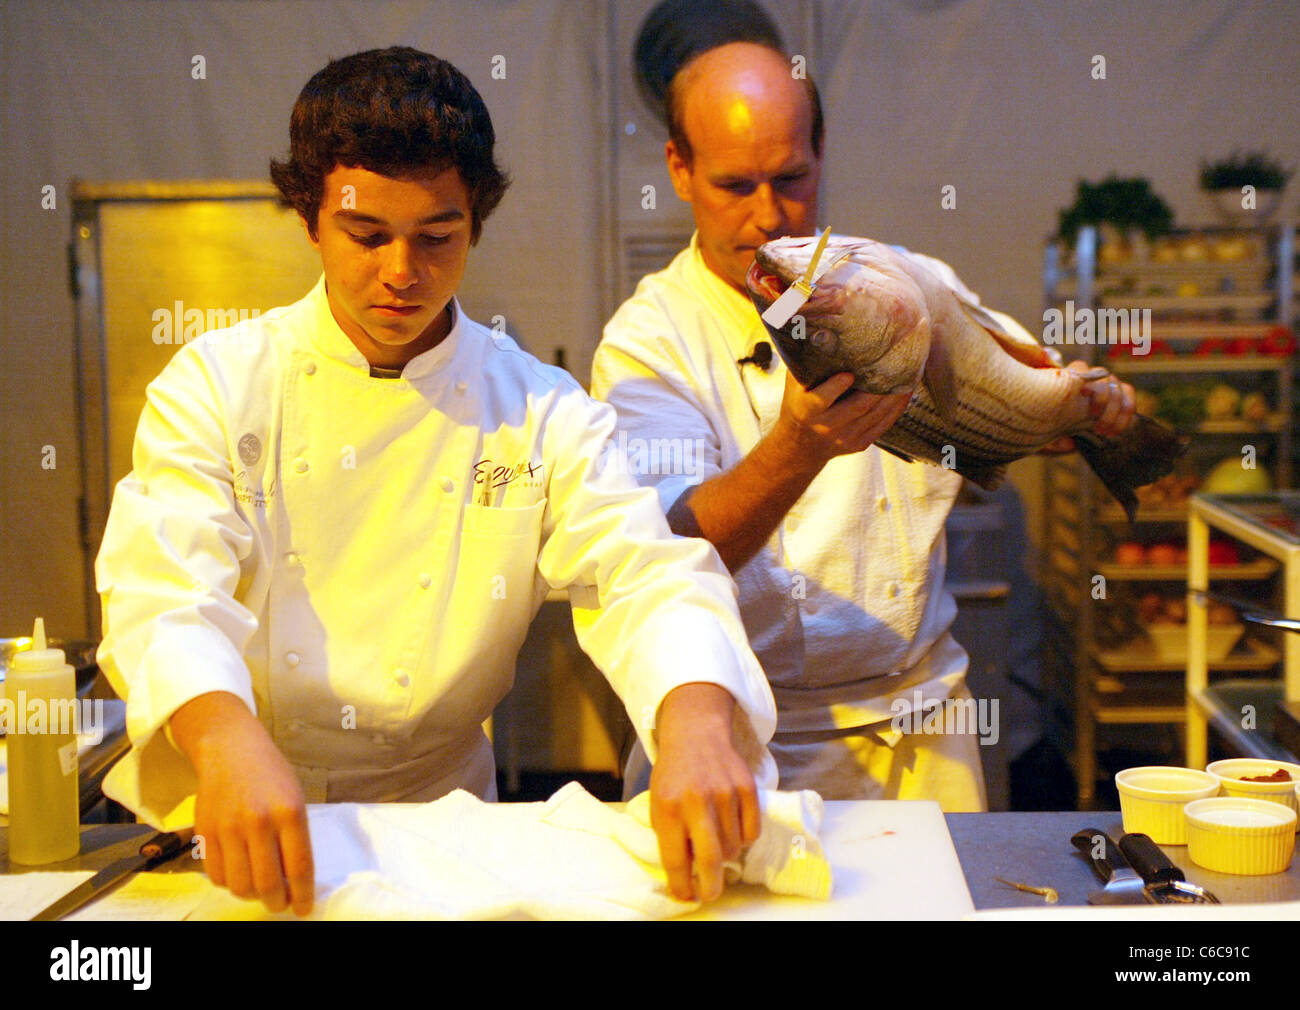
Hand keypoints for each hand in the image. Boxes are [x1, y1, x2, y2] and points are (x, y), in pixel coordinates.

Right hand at [170, 691, 314, 915]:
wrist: (231, 749)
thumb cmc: (271, 775)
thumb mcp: (295, 799)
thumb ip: (295, 838)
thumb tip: (295, 882)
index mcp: (290, 811)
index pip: (299, 867)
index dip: (302, 896)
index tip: (303, 909)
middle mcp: (259, 821)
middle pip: (267, 884)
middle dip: (277, 902)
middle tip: (281, 903)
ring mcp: (228, 827)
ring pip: (239, 885)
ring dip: (252, 895)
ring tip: (259, 888)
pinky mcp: (205, 831)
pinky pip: (216, 875)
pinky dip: (229, 882)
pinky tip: (238, 872)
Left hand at [648, 682, 759, 902]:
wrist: (697, 733)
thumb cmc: (674, 774)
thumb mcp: (659, 801)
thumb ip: (669, 834)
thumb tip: (685, 873)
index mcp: (669, 806)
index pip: (675, 858)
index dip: (681, 885)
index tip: (686, 896)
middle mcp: (697, 800)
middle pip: (711, 858)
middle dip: (711, 886)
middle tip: (711, 894)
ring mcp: (725, 793)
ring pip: (733, 847)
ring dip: (726, 855)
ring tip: (717, 843)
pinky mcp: (747, 787)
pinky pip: (752, 831)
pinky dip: (743, 838)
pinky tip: (732, 828)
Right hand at [774, 371, 911, 466]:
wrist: (799, 445)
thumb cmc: (798, 404)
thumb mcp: (793, 386)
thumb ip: (804, 363)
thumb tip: (820, 327)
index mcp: (806, 410)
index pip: (821, 399)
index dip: (836, 387)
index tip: (849, 373)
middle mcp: (826, 426)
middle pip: (858, 406)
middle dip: (879, 386)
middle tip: (897, 362)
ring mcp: (844, 437)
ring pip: (875, 415)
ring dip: (894, 394)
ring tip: (910, 372)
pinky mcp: (859, 444)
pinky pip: (883, 425)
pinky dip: (897, 407)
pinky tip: (906, 391)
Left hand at [1039, 361, 1135, 452]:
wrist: (1064, 428)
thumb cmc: (1049, 427)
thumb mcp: (1046, 435)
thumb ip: (1053, 440)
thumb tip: (1069, 444)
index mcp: (1069, 380)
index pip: (1080, 368)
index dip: (1085, 379)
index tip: (1083, 396)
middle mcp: (1090, 378)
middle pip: (1104, 378)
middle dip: (1103, 402)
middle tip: (1096, 427)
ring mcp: (1107, 384)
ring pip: (1118, 389)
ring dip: (1114, 413)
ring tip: (1104, 433)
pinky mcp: (1120, 394)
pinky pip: (1129, 396)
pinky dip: (1126, 414)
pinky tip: (1116, 431)